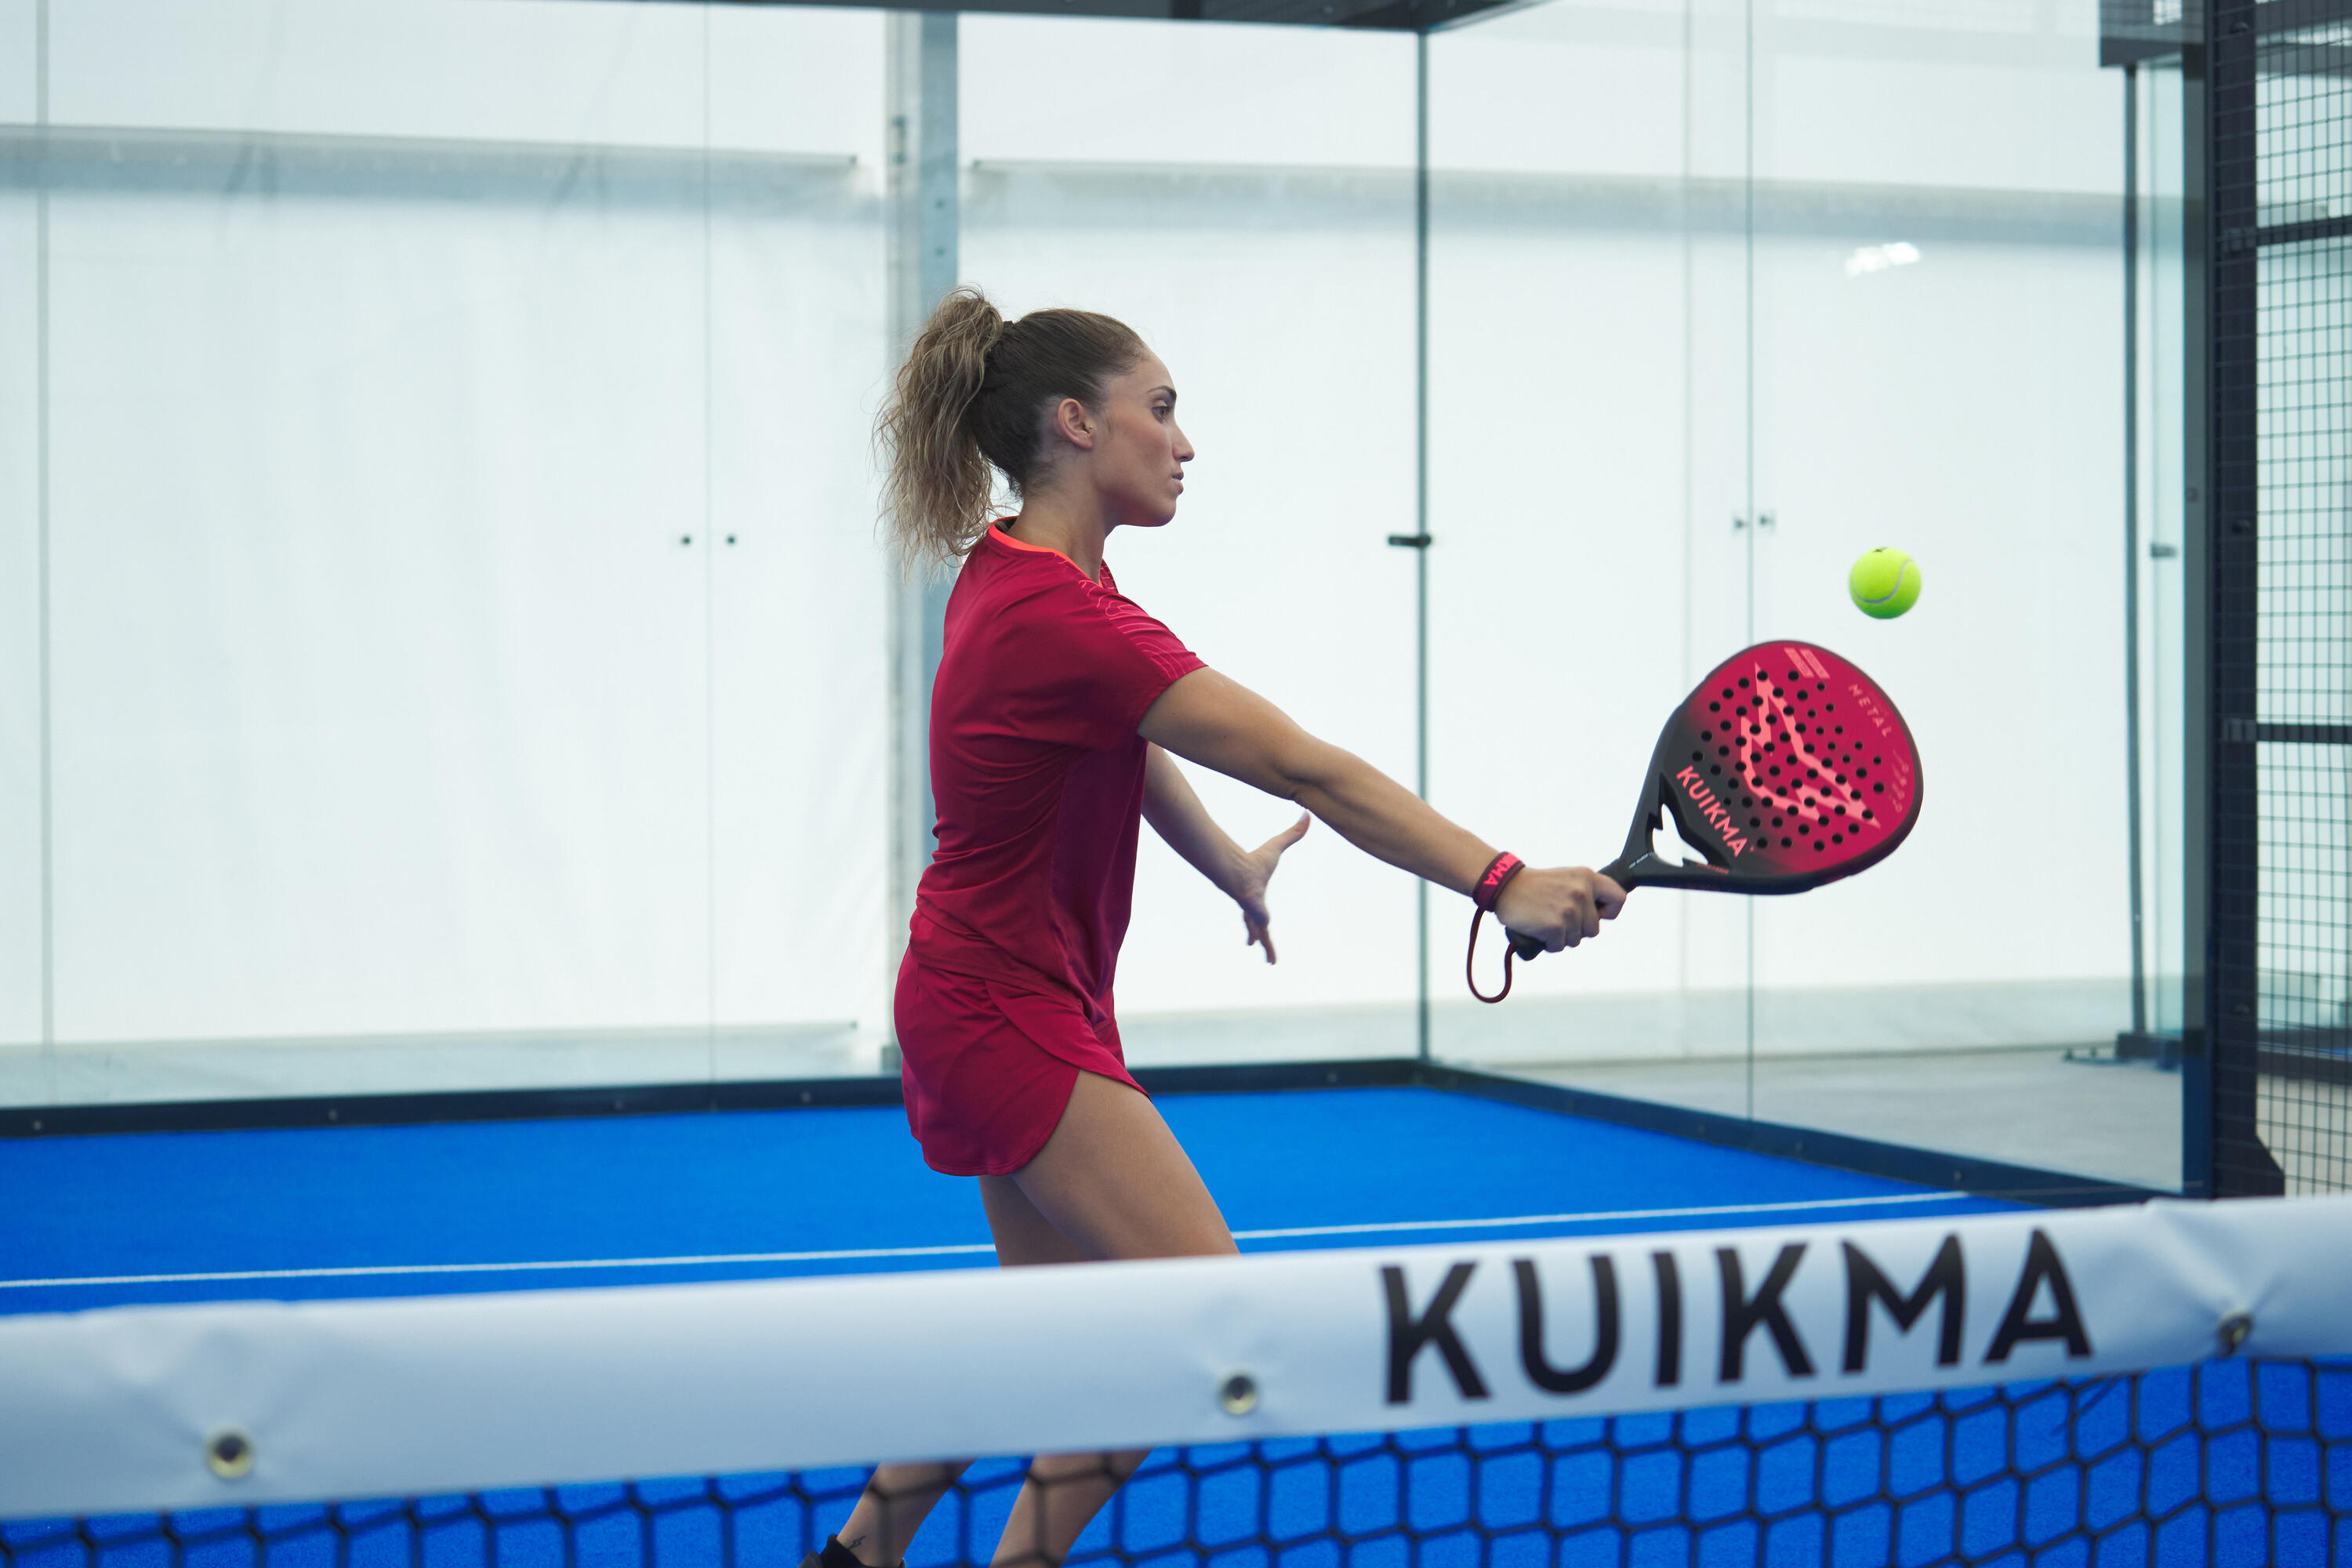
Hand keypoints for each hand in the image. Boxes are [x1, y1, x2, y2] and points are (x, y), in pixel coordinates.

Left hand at [1231, 813, 1310, 963]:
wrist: (1237, 871)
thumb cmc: (1253, 860)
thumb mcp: (1276, 847)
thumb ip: (1291, 833)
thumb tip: (1306, 813)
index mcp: (1255, 896)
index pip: (1256, 908)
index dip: (1257, 914)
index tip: (1258, 921)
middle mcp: (1252, 907)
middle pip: (1256, 925)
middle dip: (1258, 936)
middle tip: (1259, 950)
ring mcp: (1253, 914)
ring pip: (1259, 933)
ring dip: (1263, 944)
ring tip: (1269, 961)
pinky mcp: (1255, 917)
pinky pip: (1263, 934)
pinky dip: (1268, 945)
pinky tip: (1270, 958)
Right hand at [1495, 866, 1626, 952]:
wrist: (1505, 886)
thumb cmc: (1534, 885)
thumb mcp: (1567, 878)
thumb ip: (1586, 891)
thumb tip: (1601, 912)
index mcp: (1587, 877)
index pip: (1618, 898)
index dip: (1608, 911)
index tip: (1596, 914)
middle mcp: (1581, 892)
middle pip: (1594, 928)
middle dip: (1577, 929)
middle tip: (1558, 917)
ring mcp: (1569, 910)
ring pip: (1577, 939)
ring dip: (1561, 936)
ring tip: (1546, 920)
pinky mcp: (1555, 926)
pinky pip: (1559, 946)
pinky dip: (1548, 943)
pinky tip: (1539, 929)